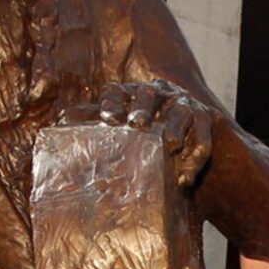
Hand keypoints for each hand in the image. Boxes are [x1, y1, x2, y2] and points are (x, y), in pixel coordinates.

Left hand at [63, 80, 216, 188]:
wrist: (192, 147)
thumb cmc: (148, 140)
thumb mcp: (121, 131)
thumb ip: (93, 123)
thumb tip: (60, 121)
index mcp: (133, 95)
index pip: (118, 91)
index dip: (112, 102)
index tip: (108, 119)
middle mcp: (160, 94)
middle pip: (148, 94)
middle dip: (142, 108)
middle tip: (137, 124)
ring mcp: (186, 105)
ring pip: (181, 112)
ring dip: (174, 128)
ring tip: (168, 145)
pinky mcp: (208, 120)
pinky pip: (203, 137)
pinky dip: (195, 157)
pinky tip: (184, 177)